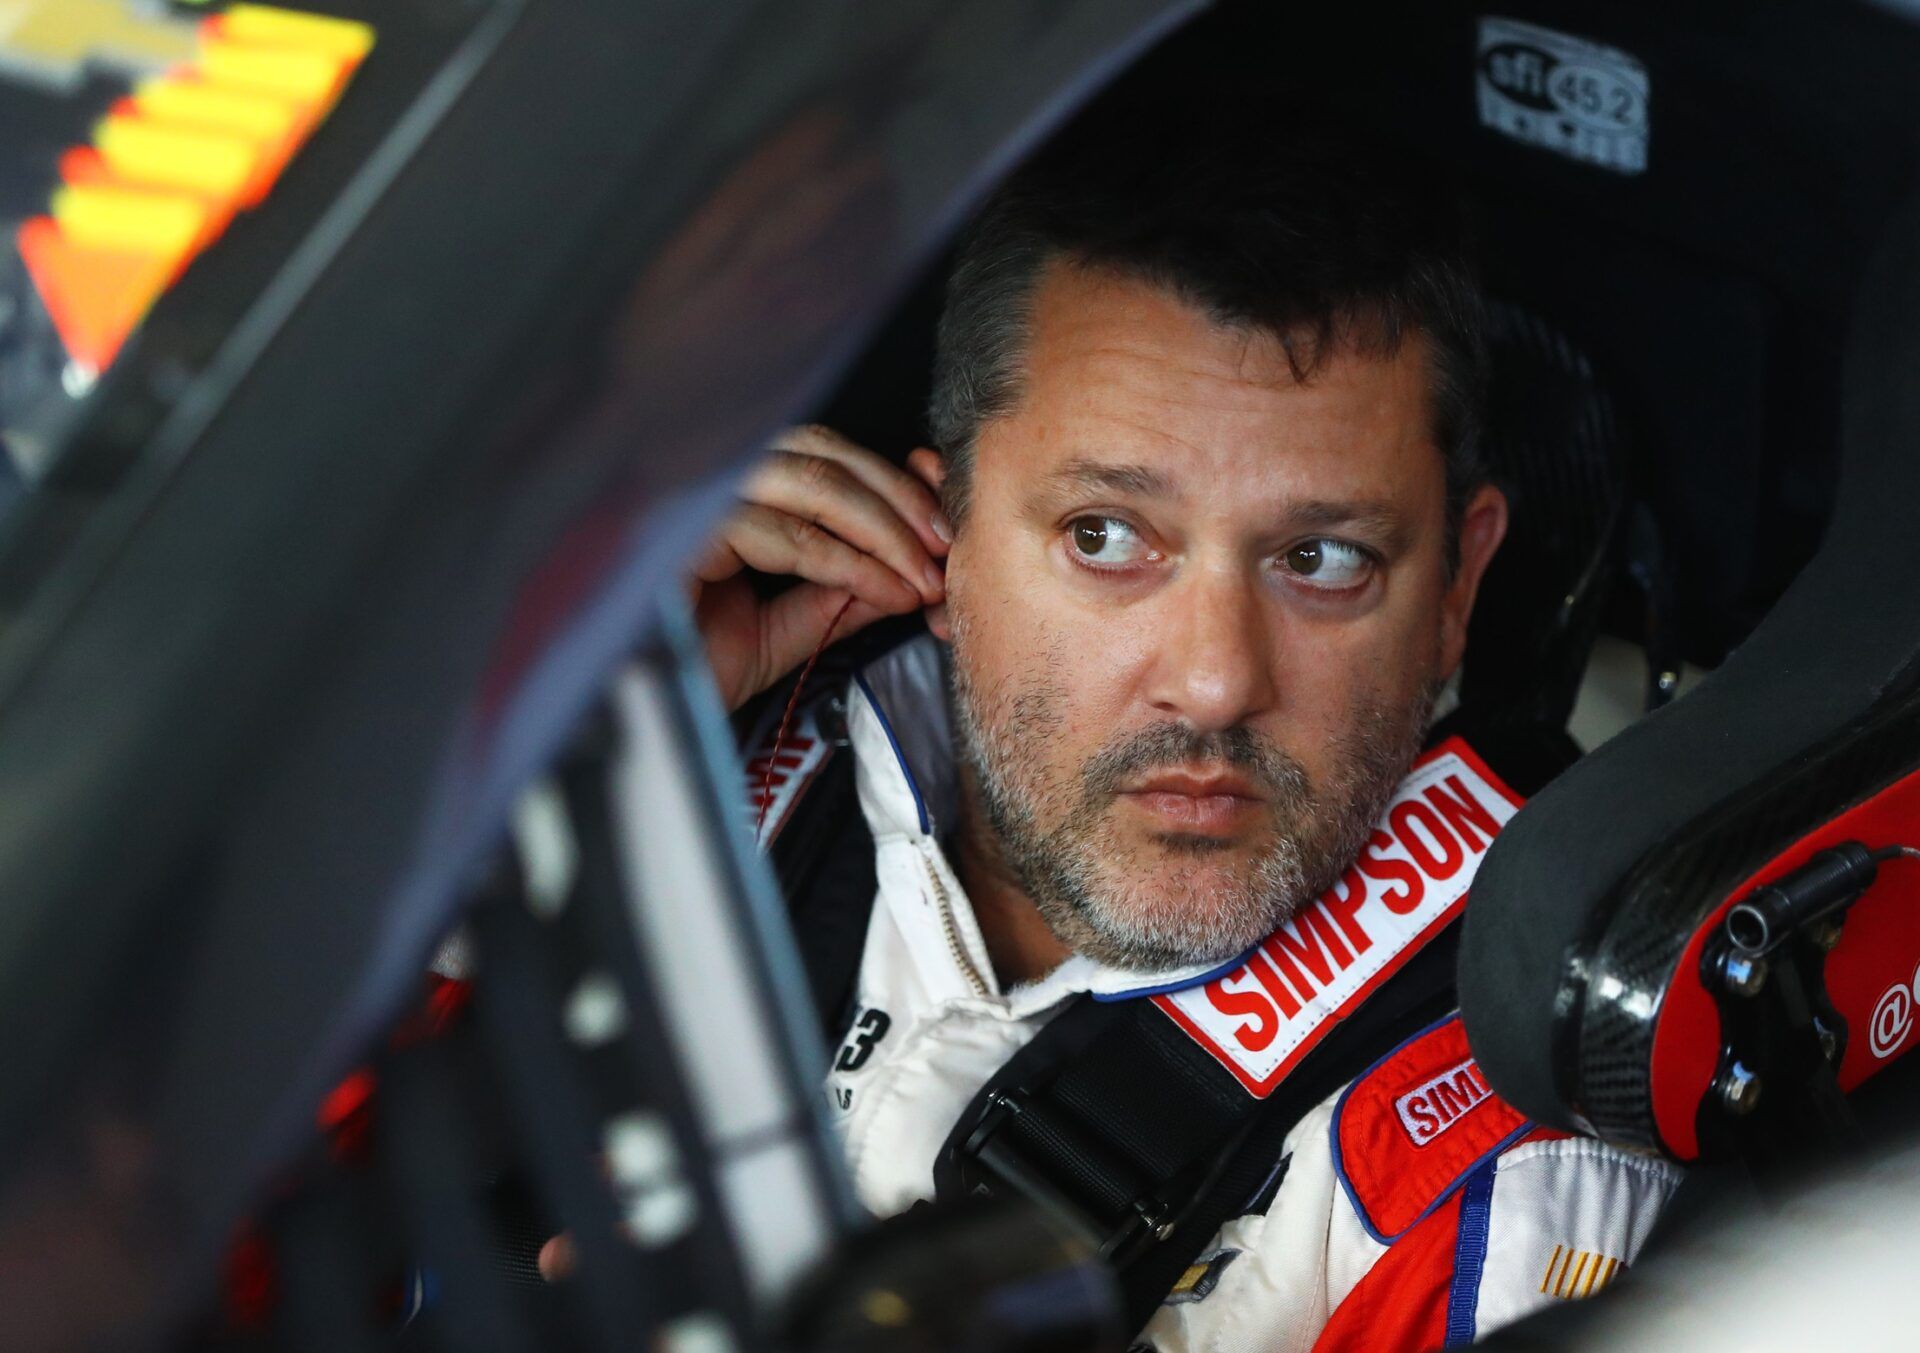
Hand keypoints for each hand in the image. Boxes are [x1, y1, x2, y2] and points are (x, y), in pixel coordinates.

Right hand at [691, 425, 949, 710]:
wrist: (643, 713)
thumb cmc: (697, 666)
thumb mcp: (788, 626)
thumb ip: (842, 590)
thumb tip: (910, 568)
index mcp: (728, 489)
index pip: (819, 456)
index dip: (887, 483)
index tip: (940, 527)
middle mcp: (707, 479)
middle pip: (820, 454)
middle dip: (895, 501)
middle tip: (944, 549)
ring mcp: (691, 498)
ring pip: (810, 485)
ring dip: (880, 531)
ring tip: (921, 576)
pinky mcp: (682, 533)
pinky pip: (784, 535)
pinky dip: (845, 562)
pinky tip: (883, 589)